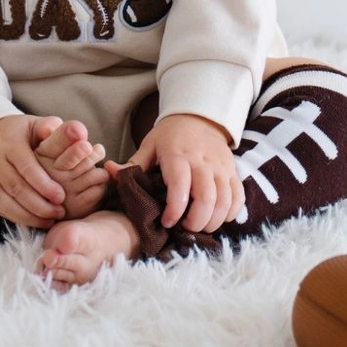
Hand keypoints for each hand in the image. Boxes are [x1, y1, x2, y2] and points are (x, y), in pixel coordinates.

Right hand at [0, 115, 66, 227]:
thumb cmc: (16, 133)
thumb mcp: (31, 124)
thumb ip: (50, 126)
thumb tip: (73, 132)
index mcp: (9, 144)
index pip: (26, 167)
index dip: (43, 184)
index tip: (61, 197)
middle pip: (16, 187)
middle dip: (39, 204)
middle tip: (60, 212)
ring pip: (6, 203)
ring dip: (29, 216)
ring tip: (51, 220)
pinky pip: (0, 209)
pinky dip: (18, 218)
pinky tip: (36, 221)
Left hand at [111, 113, 243, 233]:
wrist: (199, 118)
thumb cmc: (170, 136)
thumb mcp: (149, 145)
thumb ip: (133, 164)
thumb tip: (109, 171)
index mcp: (178, 155)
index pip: (180, 185)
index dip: (174, 209)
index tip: (166, 222)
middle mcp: (202, 161)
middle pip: (206, 198)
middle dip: (195, 222)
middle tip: (183, 228)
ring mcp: (221, 167)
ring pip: (225, 201)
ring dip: (213, 221)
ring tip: (198, 226)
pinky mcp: (232, 172)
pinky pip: (237, 197)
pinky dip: (230, 213)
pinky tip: (216, 218)